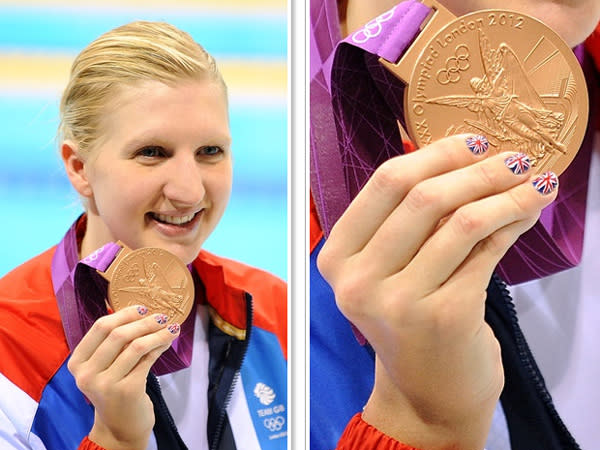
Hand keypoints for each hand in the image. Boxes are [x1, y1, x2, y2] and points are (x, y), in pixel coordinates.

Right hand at [68, 305, 179, 449]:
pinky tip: (168, 342)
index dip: (124, 314)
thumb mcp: (104, 367)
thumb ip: (114, 343)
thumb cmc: (114, 390)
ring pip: (136, 346)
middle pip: (118, 334)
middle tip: (162, 316)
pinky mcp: (127, 391)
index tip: (143, 308)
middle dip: (144, 322)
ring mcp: (106, 384)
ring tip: (172, 327)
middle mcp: (87, 374)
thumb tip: (140, 312)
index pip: (100, 327)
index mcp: (77, 363)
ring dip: (158, 333)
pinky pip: (147, 360)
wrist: (119, 428)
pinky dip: (160, 346)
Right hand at [317, 135, 557, 449]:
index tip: (472, 142)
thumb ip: (407, 219)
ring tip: (534, 182)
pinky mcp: (443, 317)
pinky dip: (512, 225)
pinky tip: (526, 215)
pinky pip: (486, 252)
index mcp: (336, 258)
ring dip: (506, 194)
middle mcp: (358, 280)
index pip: (384, 184)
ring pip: (462, 221)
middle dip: (476, 169)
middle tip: (513, 158)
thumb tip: (460, 156)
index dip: (433, 154)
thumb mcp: (388, 270)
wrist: (424, 392)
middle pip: (422, 197)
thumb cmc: (408, 322)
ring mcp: (398, 302)